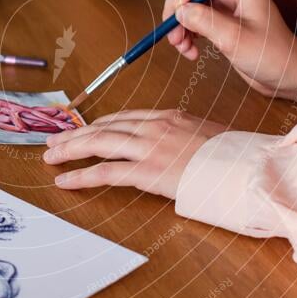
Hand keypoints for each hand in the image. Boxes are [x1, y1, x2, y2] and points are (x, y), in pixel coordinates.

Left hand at [44, 110, 225, 198]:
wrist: (245, 168)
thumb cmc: (231, 156)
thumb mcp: (204, 135)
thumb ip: (181, 137)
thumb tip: (170, 146)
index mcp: (167, 116)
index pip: (122, 118)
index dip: (97, 125)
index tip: (82, 130)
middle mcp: (154, 127)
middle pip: (104, 127)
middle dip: (75, 134)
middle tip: (54, 141)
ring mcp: (150, 148)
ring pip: (99, 144)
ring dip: (70, 150)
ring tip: (51, 156)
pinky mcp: (148, 171)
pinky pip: (106, 172)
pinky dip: (82, 176)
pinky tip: (65, 180)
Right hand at [163, 0, 296, 99]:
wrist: (286, 74)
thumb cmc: (271, 54)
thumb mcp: (236, 38)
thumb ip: (205, 21)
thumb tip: (179, 12)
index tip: (181, 9)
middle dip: (176, 8)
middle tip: (174, 35)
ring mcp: (221, 5)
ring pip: (184, 3)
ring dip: (177, 25)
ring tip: (182, 46)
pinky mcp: (216, 21)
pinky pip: (190, 19)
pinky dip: (184, 34)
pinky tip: (191, 52)